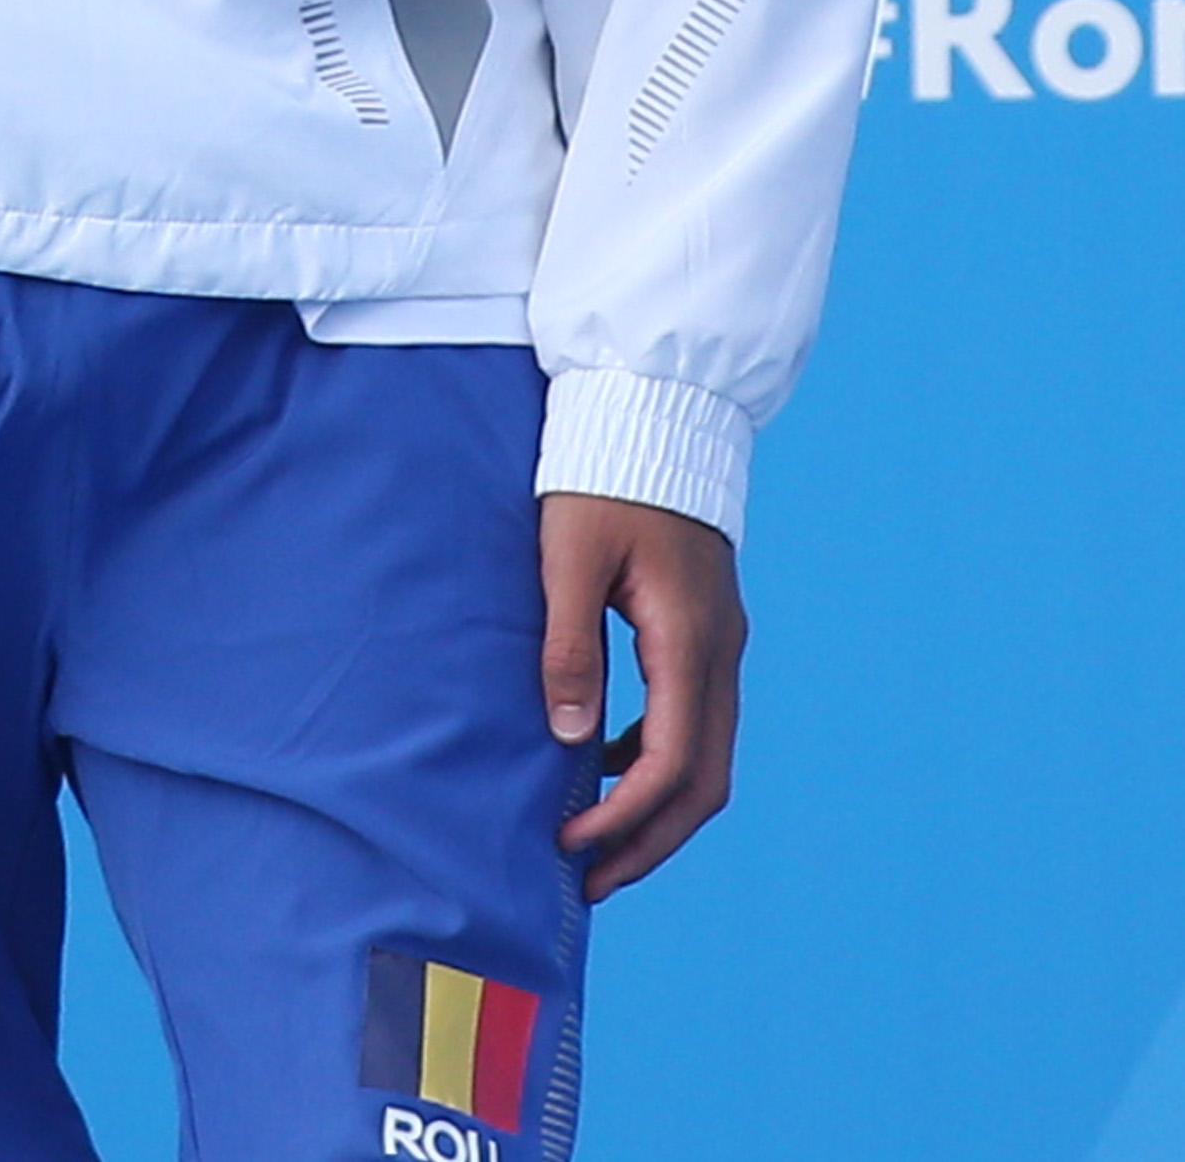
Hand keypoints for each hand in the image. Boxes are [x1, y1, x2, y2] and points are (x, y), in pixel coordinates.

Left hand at [540, 491, 745, 900]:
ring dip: (659, 808)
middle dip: (650, 839)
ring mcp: (722, 643)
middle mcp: (721, 652)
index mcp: (690, 639)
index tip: (570, 845)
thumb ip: (570, 645)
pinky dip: (659, 760)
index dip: (623, 818)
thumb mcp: (569, 554)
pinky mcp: (707, 632)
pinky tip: (607, 764)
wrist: (655, 412)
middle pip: (704, 781)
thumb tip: (571, 741)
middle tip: (590, 880)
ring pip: (707, 757)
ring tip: (597, 841)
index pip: (672, 764)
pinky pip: (695, 720)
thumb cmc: (602, 477)